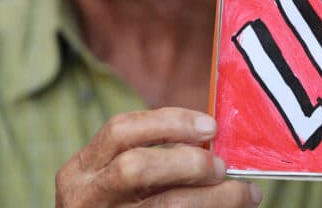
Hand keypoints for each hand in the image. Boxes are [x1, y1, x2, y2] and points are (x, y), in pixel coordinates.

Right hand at [55, 107, 261, 206]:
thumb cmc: (116, 203)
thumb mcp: (115, 178)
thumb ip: (154, 157)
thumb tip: (211, 141)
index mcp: (81, 170)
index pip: (120, 130)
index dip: (170, 121)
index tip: (210, 125)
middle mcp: (86, 197)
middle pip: (135, 168)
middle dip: (188, 162)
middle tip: (222, 166)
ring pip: (165, 205)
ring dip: (210, 197)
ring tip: (240, 193)